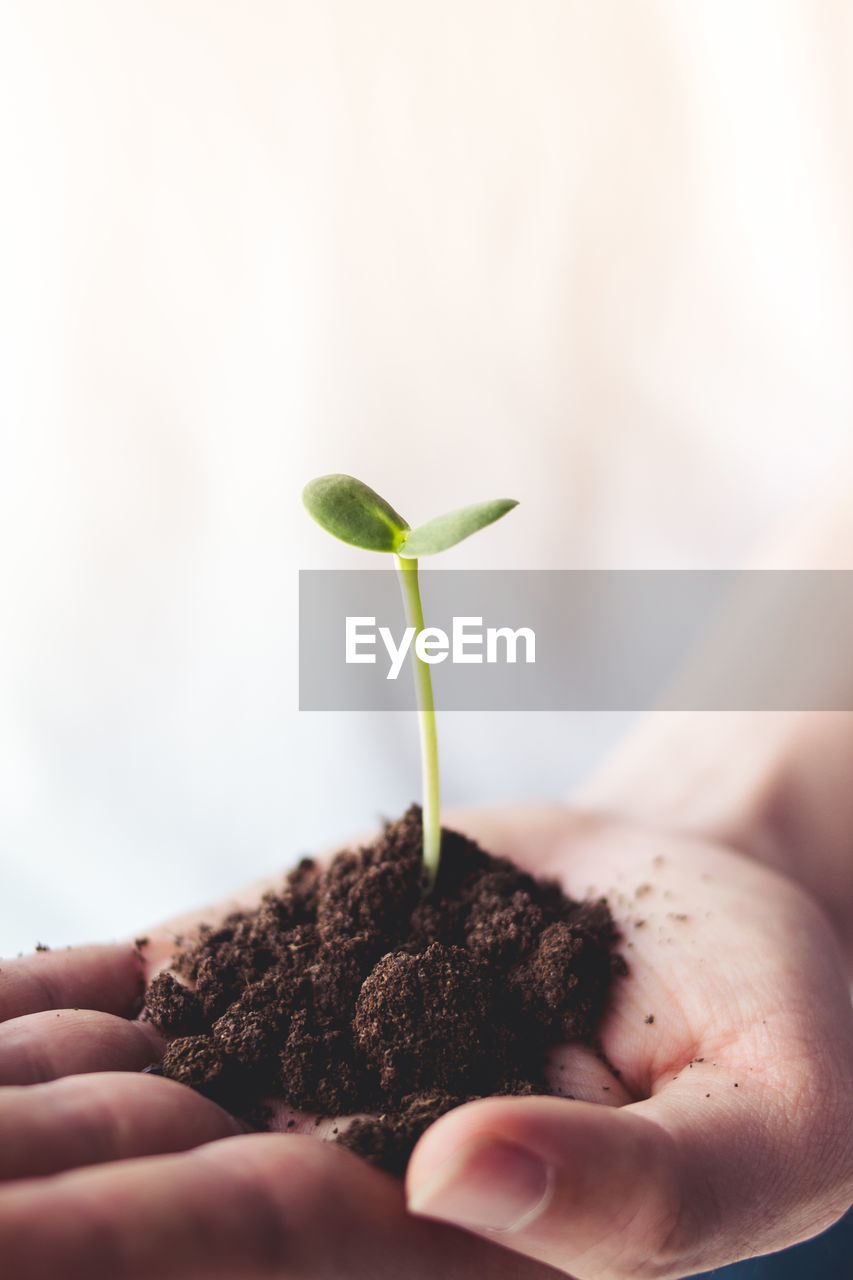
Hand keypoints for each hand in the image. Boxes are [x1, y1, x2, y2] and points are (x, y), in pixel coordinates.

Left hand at [1, 808, 850, 1278]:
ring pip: (116, 1085)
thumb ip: (640, 1188)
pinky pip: (153, 980)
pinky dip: (47, 995)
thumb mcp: (764, 1119)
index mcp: (436, 1229)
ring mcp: (302, 1044)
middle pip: (136, 1179)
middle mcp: (340, 1150)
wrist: (707, 876)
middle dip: (21, 1174)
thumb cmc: (766, 1014)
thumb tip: (461, 1179)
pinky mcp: (291, 949)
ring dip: (10, 1092)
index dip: (101, 1243)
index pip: (237, 1246)